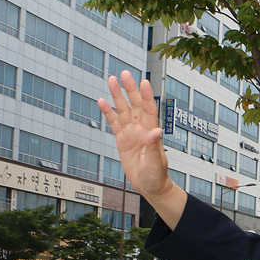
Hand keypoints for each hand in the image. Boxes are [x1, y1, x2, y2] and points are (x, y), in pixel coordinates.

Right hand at [98, 71, 174, 201]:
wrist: (150, 186)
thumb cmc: (156, 175)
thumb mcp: (155, 163)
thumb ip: (154, 147)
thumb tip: (156, 131)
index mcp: (151, 132)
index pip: (149, 110)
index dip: (146, 96)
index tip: (143, 82)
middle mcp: (141, 129)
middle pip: (135, 105)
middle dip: (130, 89)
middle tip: (124, 73)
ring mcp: (131, 133)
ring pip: (123, 110)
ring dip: (117, 96)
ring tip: (111, 79)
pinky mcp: (122, 140)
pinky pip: (114, 123)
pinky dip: (108, 112)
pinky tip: (102, 100)